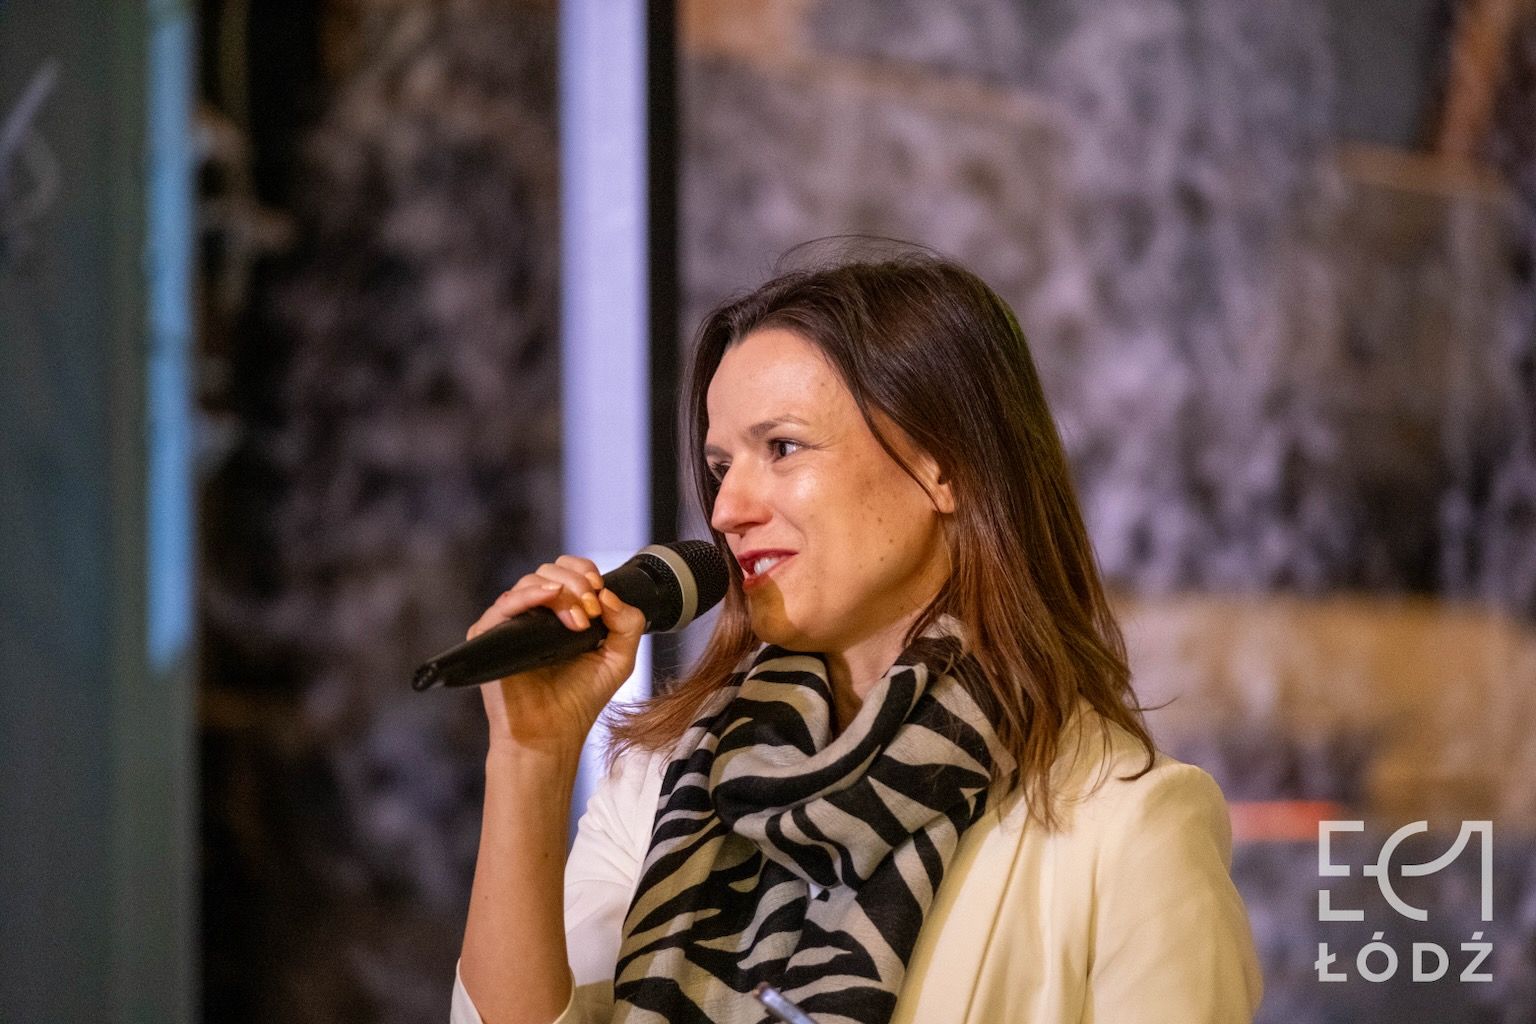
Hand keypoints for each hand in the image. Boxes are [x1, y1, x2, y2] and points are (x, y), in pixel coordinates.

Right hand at [465, 554, 645, 758]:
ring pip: (529, 582)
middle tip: (592, 612)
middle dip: (577, 583)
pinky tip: (549, 597)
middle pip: (549, 571)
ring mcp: (509, 623)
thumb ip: (628, 623)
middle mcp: (532, 613)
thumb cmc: (579, 699)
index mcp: (558, 612)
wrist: (552, 734)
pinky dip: (529, 595)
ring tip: (580, 621)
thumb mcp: (619, 658)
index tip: (601, 593)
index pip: (567, 572)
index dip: (585, 573)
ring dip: (561, 592)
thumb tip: (608, 593)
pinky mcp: (488, 635)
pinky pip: (504, 604)